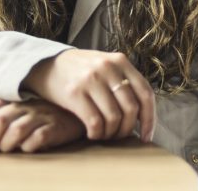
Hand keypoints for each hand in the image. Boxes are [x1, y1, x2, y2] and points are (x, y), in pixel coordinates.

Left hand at [0, 98, 85, 152]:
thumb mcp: (20, 113)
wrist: (77, 113)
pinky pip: (37, 139)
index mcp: (14, 99)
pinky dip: (28, 147)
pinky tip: (28, 148)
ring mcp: (42, 114)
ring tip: (8, 150)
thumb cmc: (42, 116)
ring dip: (6, 145)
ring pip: (16, 131)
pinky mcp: (56, 126)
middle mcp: (27, 104)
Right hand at [22, 49, 154, 142]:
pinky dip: (96, 133)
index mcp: (121, 61)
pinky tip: (92, 134)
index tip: (146, 136)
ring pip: (113, 117)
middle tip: (119, 137)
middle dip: (127, 129)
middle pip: (131, 108)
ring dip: (111, 133)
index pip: (145, 93)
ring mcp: (91, 80)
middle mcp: (108, 68)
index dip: (150, 119)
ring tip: (104, 134)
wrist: (47, 63)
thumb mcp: (106, 66)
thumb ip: (124, 81)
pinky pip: (94, 122)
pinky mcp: (74, 93)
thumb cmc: (82, 70)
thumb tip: (143, 114)